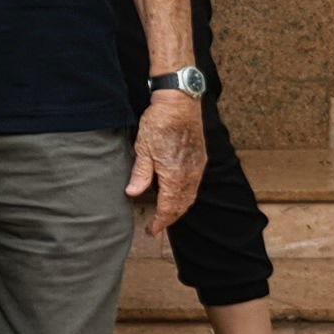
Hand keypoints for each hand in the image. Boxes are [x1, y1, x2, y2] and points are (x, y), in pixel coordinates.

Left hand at [129, 88, 207, 231]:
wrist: (180, 103)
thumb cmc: (159, 122)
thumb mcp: (143, 148)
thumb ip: (140, 173)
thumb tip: (133, 193)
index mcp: (175, 175)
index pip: (169, 207)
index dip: (160, 221)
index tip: (152, 230)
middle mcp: (190, 174)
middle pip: (182, 205)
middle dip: (170, 218)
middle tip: (157, 226)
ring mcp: (198, 167)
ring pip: (190, 196)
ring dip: (179, 208)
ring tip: (166, 214)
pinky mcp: (200, 159)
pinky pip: (194, 185)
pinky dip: (185, 195)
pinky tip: (176, 194)